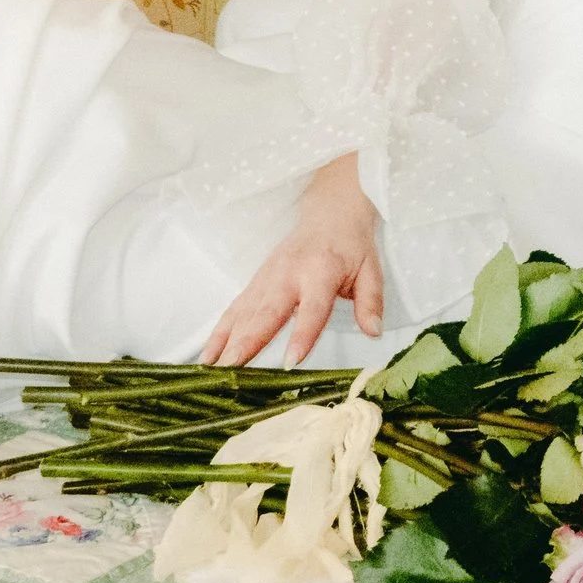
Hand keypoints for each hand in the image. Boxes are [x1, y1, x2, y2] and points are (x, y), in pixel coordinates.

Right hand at [202, 154, 383, 366]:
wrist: (329, 212)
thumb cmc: (350, 245)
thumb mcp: (370, 269)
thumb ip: (371, 301)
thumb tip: (374, 331)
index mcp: (321, 271)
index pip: (312, 308)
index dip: (302, 335)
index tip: (290, 361)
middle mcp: (288, 274)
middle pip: (266, 312)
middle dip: (248, 342)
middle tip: (232, 369)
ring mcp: (267, 277)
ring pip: (244, 312)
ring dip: (226, 341)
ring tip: (212, 369)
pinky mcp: (255, 281)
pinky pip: (235, 309)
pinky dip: (219, 332)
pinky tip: (208, 355)